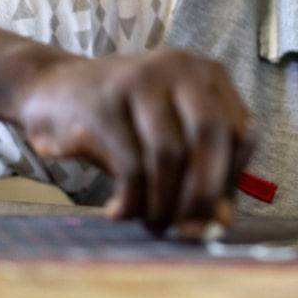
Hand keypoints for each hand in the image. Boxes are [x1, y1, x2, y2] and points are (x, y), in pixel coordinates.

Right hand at [15, 47, 254, 233]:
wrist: (55, 91)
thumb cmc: (127, 123)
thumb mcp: (170, 141)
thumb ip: (200, 174)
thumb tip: (223, 222)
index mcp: (209, 75)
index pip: (242, 130)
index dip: (233, 178)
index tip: (214, 209)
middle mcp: (180, 69)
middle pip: (210, 135)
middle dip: (203, 193)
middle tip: (189, 229)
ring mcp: (140, 81)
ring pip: (169, 154)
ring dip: (164, 203)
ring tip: (153, 223)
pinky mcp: (103, 104)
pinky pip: (131, 165)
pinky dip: (132, 201)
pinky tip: (120, 213)